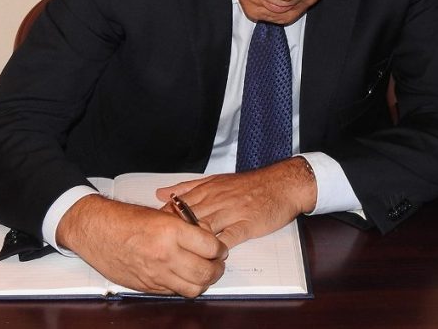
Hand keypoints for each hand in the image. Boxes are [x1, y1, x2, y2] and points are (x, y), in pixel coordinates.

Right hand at [56, 194, 226, 296]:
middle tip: (218, 263)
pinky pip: (175, 292)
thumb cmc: (126, 219)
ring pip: (193, 288)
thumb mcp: (162, 215)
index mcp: (171, 232)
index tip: (220, 248)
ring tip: (205, 273)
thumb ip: (186, 226)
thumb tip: (207, 235)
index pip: (211, 247)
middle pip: (206, 272)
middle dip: (217, 269)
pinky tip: (184, 276)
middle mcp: (165, 255)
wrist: (97, 231)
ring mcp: (156, 274)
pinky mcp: (148, 286)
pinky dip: (184, 286)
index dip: (220, 248)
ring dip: (204, 282)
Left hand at [156, 157, 316, 249]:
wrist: (282, 183)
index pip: (178, 206)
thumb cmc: (251, 184)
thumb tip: (161, 194)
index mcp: (208, 189)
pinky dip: (216, 249)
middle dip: (173, 234)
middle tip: (162, 247)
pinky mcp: (246, 224)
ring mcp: (232, 212)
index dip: (164, 220)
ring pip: (205, 229)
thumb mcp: (217, 179)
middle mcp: (217, 199)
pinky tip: (209, 258)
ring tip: (181, 256)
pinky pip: (228, 238)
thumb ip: (188, 188)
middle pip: (187, 219)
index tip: (154, 231)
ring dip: (192, 243)